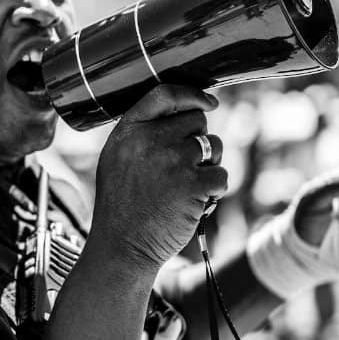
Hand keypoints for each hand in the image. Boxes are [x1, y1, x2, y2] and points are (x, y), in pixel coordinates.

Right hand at [91, 84, 228, 267]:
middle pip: (196, 120)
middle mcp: (150, 139)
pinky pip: (221, 175)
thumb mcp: (117, 159)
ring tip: (187, 186)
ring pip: (214, 145)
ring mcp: (173, 160)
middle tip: (184, 166)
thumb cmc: (121, 205)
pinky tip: (195, 202)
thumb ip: (142, 133)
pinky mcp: (194, 184)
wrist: (122, 246)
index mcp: (129, 130)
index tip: (209, 101)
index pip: (165, 93)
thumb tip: (186, 112)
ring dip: (209, 164)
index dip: (192, 95)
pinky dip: (214, 190)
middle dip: (198, 140)